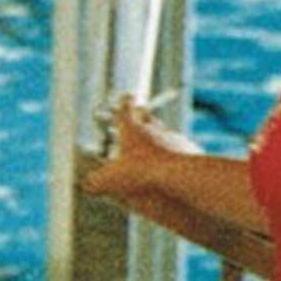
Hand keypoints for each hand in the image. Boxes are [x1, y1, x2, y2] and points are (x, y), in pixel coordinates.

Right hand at [80, 95, 199, 209]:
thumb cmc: (143, 173)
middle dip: (142, 115)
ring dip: (160, 135)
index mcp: (132, 130)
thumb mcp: (110, 180)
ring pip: (166, 132)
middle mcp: (154, 130)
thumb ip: (97, 181)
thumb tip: (90, 183)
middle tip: (140, 114)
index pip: (125, 110)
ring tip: (156, 144)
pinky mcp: (190, 151)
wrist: (180, 176)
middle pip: (147, 116)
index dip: (124, 103)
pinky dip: (177, 152)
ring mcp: (174, 139)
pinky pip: (182, 148)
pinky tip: (174, 163)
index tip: (126, 97)